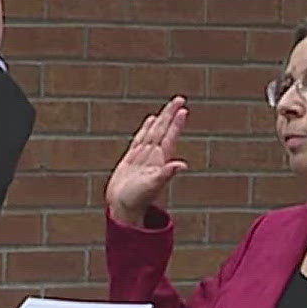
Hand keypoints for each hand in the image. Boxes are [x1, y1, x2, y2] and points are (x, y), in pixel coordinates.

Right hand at [105, 96, 189, 226]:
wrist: (123, 208)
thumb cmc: (138, 199)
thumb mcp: (153, 185)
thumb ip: (167, 174)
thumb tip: (182, 165)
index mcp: (160, 160)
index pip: (170, 137)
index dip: (176, 124)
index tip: (183, 109)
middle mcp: (154, 157)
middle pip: (163, 130)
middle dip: (170, 115)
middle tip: (180, 99)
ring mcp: (143, 157)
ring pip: (153, 133)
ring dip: (161, 120)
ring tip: (169, 108)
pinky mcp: (131, 159)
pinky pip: (140, 139)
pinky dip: (146, 129)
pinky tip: (149, 121)